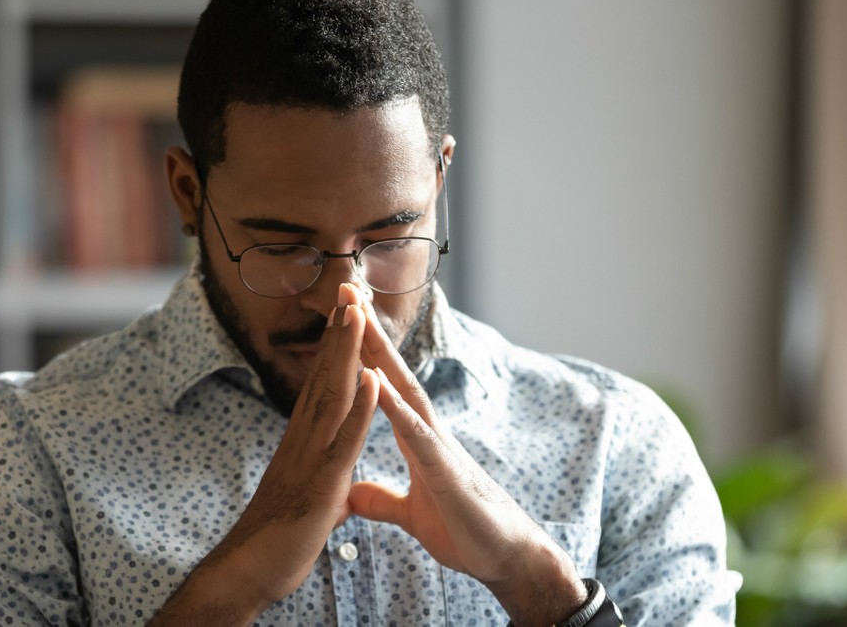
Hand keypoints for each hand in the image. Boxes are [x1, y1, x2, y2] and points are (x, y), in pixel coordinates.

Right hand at [152, 283, 378, 624]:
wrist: (247, 573)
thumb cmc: (276, 544)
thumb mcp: (310, 508)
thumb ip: (327, 492)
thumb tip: (339, 494)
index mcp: (303, 444)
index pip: (321, 388)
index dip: (334, 351)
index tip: (345, 316)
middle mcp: (303, 441)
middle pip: (323, 378)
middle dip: (339, 335)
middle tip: (350, 291)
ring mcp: (310, 458)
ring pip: (332, 396)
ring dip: (347, 354)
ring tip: (358, 314)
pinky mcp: (320, 482)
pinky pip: (344, 439)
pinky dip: (361, 408)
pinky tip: (374, 379)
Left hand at [347, 299, 587, 625]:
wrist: (504, 559)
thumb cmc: (465, 532)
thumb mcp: (411, 514)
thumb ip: (383, 500)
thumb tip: (354, 491)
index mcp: (417, 440)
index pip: (384, 386)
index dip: (362, 353)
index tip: (342, 317)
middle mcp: (428, 433)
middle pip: (393, 373)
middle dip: (369, 332)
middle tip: (346, 289)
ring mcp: (439, 447)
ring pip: (404, 390)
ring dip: (379, 353)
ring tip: (356, 317)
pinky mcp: (445, 471)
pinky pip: (415, 433)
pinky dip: (393, 407)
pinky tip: (375, 383)